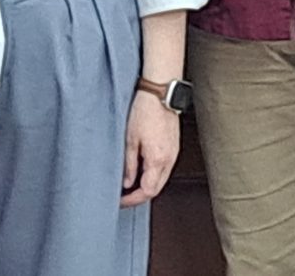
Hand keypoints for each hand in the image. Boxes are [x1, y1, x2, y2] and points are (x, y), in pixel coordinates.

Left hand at [120, 90, 179, 206]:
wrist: (160, 93)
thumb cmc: (144, 110)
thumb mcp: (129, 139)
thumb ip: (129, 164)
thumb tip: (127, 183)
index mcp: (158, 160)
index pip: (148, 191)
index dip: (133, 200)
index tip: (121, 201)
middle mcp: (169, 160)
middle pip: (156, 188)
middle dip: (139, 195)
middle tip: (123, 196)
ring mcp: (173, 154)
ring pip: (160, 179)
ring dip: (146, 184)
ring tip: (128, 183)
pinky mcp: (173, 147)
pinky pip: (163, 168)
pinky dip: (152, 174)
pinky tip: (140, 169)